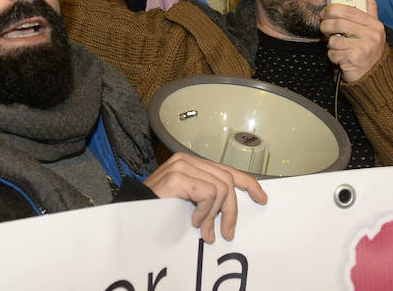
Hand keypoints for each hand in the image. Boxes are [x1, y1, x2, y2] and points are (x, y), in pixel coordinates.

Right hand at [143, 153, 267, 242]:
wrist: (131, 216)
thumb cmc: (156, 212)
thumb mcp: (188, 206)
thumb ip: (207, 202)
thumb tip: (228, 216)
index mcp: (191, 164)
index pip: (227, 169)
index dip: (248, 183)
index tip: (261, 197)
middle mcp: (187, 160)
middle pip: (228, 180)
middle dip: (231, 210)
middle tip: (226, 232)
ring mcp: (182, 165)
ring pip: (221, 188)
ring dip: (214, 214)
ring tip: (203, 229)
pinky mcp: (177, 176)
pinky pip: (209, 193)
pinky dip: (204, 212)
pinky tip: (193, 220)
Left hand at [319, 0, 384, 82]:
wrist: (372, 74)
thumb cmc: (367, 46)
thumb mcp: (372, 26)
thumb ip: (368, 5)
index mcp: (375, 24)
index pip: (349, 10)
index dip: (332, 9)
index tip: (325, 12)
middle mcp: (372, 35)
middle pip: (339, 24)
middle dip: (326, 26)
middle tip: (324, 28)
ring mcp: (364, 48)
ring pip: (334, 40)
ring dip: (331, 44)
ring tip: (338, 46)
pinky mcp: (354, 60)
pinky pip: (333, 53)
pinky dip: (333, 56)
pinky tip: (341, 57)